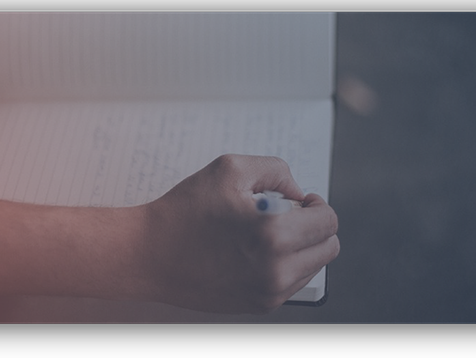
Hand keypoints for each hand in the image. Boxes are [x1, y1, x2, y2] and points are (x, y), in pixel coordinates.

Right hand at [138, 154, 339, 313]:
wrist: (147, 255)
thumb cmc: (184, 211)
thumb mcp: (230, 169)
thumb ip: (276, 171)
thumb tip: (297, 193)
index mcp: (273, 234)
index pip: (327, 222)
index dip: (317, 205)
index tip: (300, 202)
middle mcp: (275, 270)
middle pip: (328, 247)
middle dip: (314, 227)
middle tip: (289, 215)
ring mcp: (268, 293)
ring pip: (313, 267)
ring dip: (301, 247)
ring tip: (267, 234)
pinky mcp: (258, 305)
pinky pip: (291, 283)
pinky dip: (284, 265)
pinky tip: (257, 252)